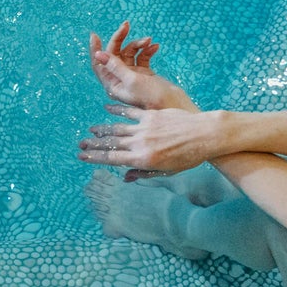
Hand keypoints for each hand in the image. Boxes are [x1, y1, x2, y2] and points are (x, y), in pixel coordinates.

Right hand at [77, 103, 222, 176]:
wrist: (205, 135)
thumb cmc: (189, 157)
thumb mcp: (166, 171)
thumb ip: (144, 173)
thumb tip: (125, 177)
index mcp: (143, 159)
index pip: (113, 159)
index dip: (95, 158)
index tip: (82, 157)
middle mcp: (140, 143)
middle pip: (111, 144)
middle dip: (93, 145)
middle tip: (81, 145)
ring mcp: (145, 127)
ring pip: (117, 128)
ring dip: (102, 129)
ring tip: (90, 130)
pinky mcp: (151, 115)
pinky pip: (130, 113)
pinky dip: (117, 111)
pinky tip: (107, 109)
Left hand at [87, 21, 196, 113]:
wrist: (174, 106)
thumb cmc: (152, 98)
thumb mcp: (132, 80)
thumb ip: (116, 67)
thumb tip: (99, 54)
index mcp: (112, 84)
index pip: (98, 64)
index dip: (95, 49)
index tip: (94, 35)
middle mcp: (120, 78)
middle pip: (114, 54)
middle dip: (120, 39)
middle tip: (126, 25)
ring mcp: (132, 75)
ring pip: (129, 52)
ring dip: (138, 44)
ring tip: (148, 40)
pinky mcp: (144, 73)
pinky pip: (142, 56)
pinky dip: (147, 50)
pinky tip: (155, 46)